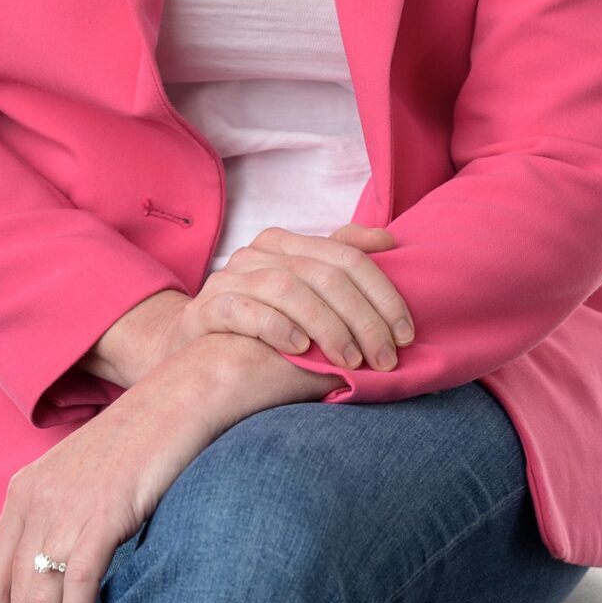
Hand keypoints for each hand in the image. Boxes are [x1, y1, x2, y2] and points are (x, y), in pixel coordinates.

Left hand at [0, 349, 223, 602]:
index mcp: (25, 489)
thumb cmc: (145, 440)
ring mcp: (65, 505)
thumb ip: (64, 519)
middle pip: (9, 592)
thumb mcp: (86, 478)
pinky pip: (75, 586)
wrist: (184, 398)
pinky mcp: (101, 514)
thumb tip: (61, 577)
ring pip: (37, 598)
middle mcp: (34, 497)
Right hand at [147, 222, 415, 376]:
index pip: (347, 256)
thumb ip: (340, 271)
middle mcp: (259, 252)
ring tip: (350, 360)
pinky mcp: (207, 308)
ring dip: (327, 326)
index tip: (406, 333)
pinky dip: (276, 326)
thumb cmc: (266, 330)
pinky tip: (300, 348)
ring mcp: (230, 278)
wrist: (195, 358)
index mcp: (288, 243)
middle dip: (363, 318)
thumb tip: (391, 242)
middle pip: (324, 273)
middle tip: (385, 357)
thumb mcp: (307, 298)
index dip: (383, 293)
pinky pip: (244, 310)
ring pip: (288, 288)